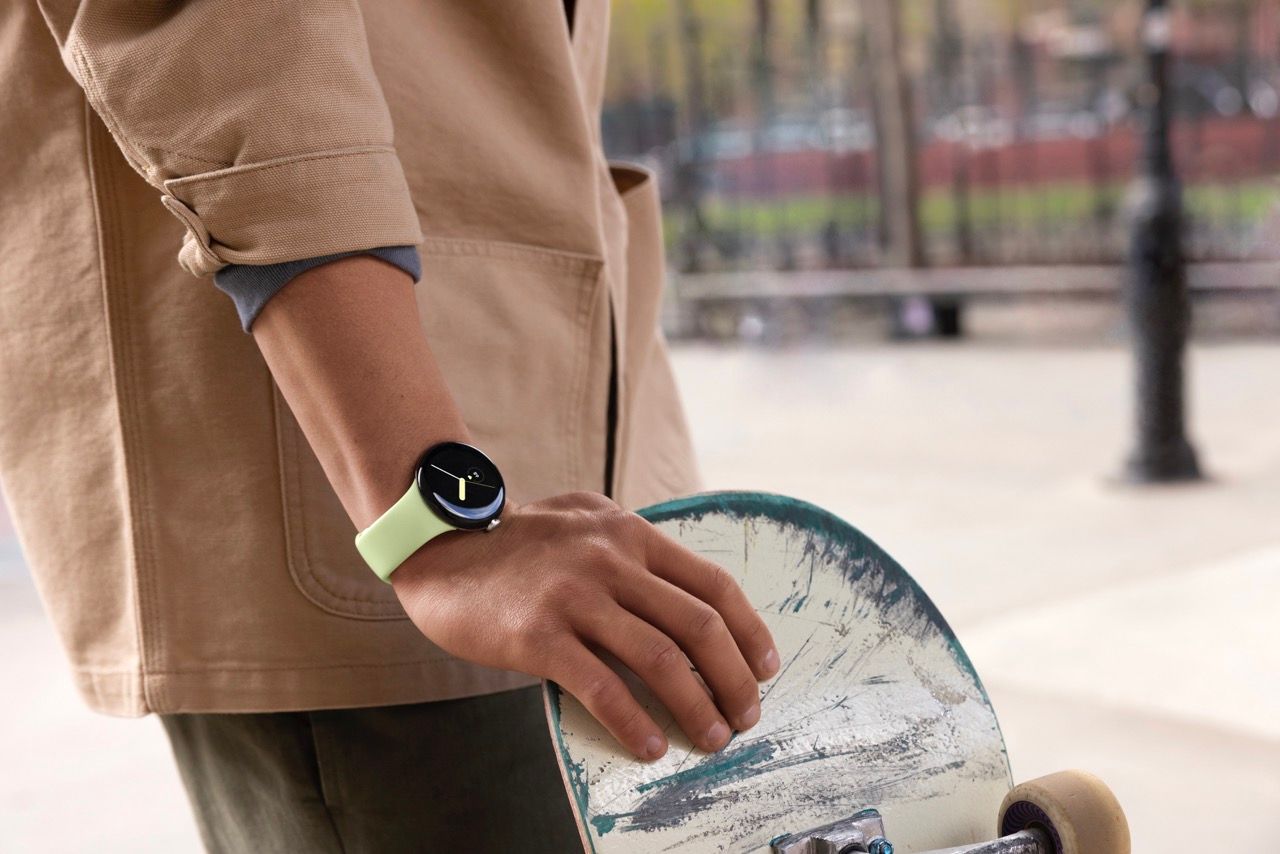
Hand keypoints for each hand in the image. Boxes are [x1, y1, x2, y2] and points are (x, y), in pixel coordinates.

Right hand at [391, 491, 779, 760]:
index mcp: (630, 534)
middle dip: (735, 679)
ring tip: (712, 739)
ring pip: (660, 660)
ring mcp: (575, 597)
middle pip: (698, 626)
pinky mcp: (539, 635)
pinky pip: (601, 687)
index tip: (766, 668)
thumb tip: (678, 579)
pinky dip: (635, 722)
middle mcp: (611, 560)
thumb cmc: (513, 538)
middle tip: (747, 717)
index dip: (750, 631)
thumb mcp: (582, 514)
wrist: (439, 546)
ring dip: (697, 707)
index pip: (713, 585)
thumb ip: (629, 538)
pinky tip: (650, 746)